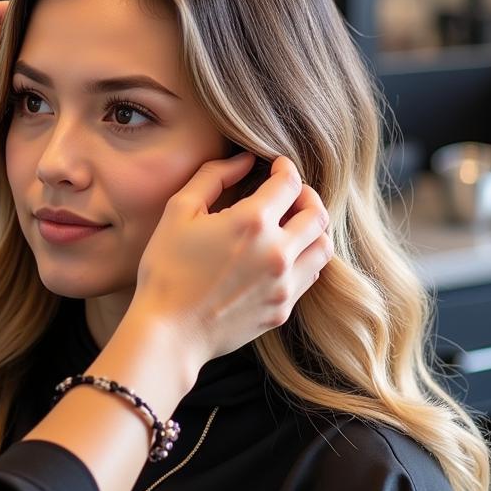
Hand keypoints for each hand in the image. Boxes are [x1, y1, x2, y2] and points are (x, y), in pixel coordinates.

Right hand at [132, 154, 331, 380]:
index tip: (279, 165)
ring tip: (294, 223)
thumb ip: (213, 177)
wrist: (169, 330)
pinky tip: (284, 254)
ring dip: (313, 229)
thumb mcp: (179, 211)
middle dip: (307, 195)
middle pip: (317, 214)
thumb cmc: (167, 268)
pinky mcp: (283, 309)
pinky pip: (310, 276)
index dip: (286, 168)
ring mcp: (284, 284)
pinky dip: (305, 258)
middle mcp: (277, 252)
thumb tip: (244, 160)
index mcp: (251, 223)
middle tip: (291, 192)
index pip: (289, 184)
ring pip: (323, 247)